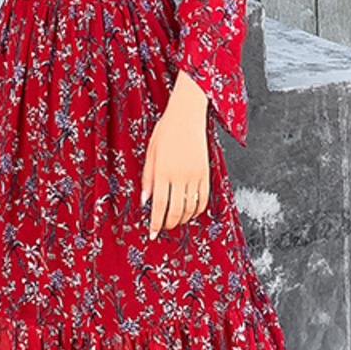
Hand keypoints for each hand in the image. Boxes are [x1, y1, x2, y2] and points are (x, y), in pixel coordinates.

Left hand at [141, 70, 210, 239]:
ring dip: (182, 219)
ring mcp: (195, 175)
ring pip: (190, 207)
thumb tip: (144, 201)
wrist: (188, 115)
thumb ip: (147, 178)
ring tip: (174, 221)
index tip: (152, 234)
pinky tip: (190, 212)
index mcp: (162, 171)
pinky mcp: (206, 172)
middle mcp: (179, 175)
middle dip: (168, 223)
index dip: (155, 222)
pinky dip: (197, 209)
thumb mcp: (150, 153)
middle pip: (175, 210)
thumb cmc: (165, 132)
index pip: (158, 204)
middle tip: (163, 228)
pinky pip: (203, 198)